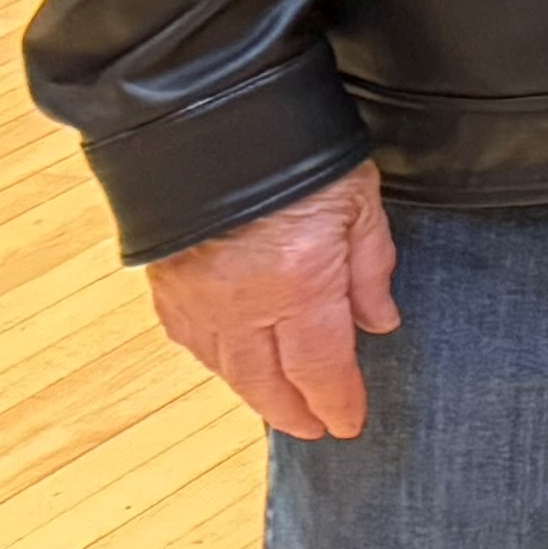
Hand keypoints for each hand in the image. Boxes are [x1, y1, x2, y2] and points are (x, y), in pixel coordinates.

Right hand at [147, 162, 398, 439]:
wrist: (216, 120)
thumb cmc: (300, 152)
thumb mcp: (360, 200)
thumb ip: (370, 267)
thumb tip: (379, 321)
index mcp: (299, 284)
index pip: (322, 367)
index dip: (337, 400)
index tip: (349, 422)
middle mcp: (244, 305)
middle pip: (269, 382)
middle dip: (296, 412)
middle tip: (317, 428)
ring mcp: (199, 301)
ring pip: (229, 370)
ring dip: (257, 394)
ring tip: (282, 405)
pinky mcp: (168, 289)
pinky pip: (194, 345)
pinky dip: (219, 364)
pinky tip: (234, 367)